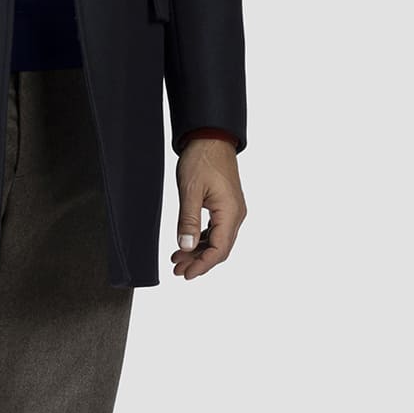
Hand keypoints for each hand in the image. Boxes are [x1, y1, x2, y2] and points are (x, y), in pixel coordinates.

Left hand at [170, 135, 245, 279]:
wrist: (210, 138)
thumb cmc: (202, 159)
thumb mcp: (190, 191)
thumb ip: (187, 221)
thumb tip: (185, 247)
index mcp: (230, 213)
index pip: (219, 250)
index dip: (202, 265)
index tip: (186, 274)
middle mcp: (236, 214)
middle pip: (220, 249)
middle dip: (199, 262)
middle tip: (177, 270)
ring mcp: (232, 210)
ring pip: (217, 241)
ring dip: (198, 252)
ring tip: (178, 260)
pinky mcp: (226, 206)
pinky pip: (216, 230)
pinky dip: (201, 240)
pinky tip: (187, 244)